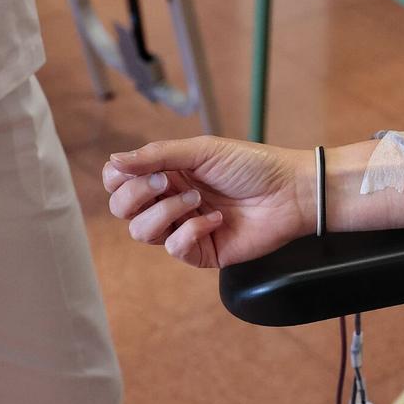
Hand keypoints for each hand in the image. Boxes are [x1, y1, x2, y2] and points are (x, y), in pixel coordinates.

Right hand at [103, 138, 314, 268]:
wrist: (290, 191)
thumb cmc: (251, 165)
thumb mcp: (201, 151)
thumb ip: (156, 156)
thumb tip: (113, 161)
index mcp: (167, 174)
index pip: (120, 182)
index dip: (119, 179)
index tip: (143, 170)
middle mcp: (170, 201)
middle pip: (123, 209)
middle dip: (137, 195)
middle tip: (167, 181)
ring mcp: (184, 228)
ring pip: (142, 232)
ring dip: (165, 212)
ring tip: (197, 198)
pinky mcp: (202, 251)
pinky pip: (175, 249)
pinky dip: (191, 231)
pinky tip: (217, 219)